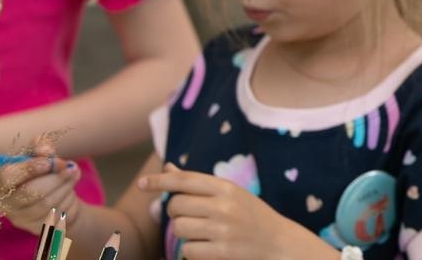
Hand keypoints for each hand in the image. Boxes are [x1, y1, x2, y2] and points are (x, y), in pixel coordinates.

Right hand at [0, 141, 79, 234]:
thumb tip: (45, 151)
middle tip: (70, 168)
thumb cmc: (44, 172)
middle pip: (30, 192)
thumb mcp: (41, 155)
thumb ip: (41, 147)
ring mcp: (21, 219)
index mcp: (1, 182)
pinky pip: (57, 213)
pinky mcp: (38, 228)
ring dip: (65, 186)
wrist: (57, 196)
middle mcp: (6, 203)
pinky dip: (68, 198)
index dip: (30, 168)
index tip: (51, 161)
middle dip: (54, 178)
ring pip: (46, 203)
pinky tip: (70, 190)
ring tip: (74, 174)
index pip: (8, 177)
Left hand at [138, 163, 311, 259]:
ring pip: (178, 229)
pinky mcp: (221, 252)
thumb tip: (168, 169)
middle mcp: (224, 206)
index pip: (185, 180)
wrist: (280, 243)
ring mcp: (223, 230)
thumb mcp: (231, 194)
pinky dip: (191, 251)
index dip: (160, 182)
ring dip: (183, 233)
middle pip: (176, 206)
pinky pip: (187, 251)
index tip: (141, 184)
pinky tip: (206, 248)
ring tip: (201, 234)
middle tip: (191, 217)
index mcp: (226, 187)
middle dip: (176, 213)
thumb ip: (199, 184)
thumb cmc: (252, 216)